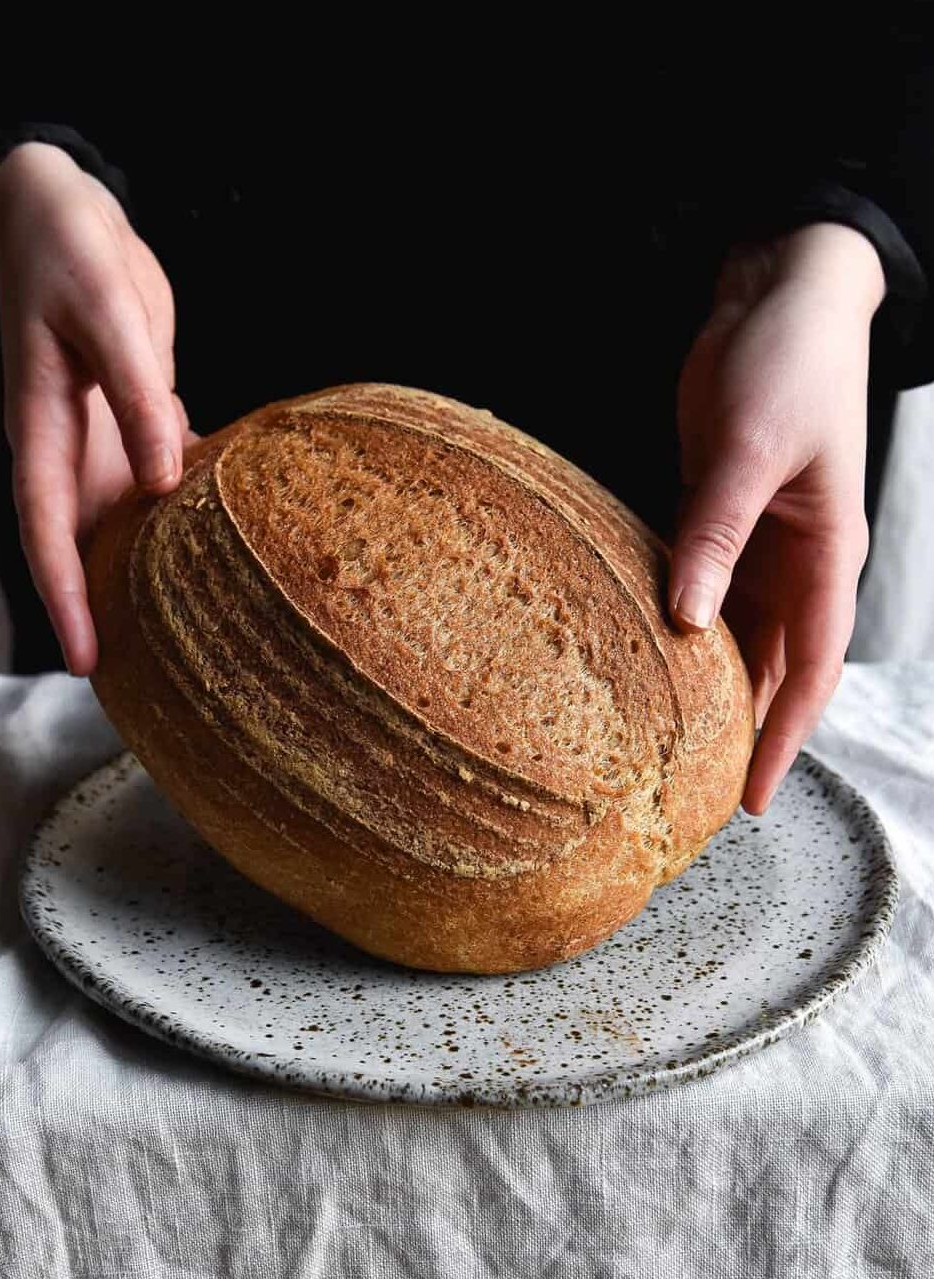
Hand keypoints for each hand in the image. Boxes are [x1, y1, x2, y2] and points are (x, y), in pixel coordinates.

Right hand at [0, 142, 189, 675]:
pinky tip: (213, 553)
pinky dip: (179, 520)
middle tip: (135, 679)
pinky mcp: (138, 418)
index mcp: (43, 427)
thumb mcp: (108, 315)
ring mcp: (104, 436)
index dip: (62, 596)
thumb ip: (139, 395)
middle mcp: (71, 446)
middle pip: (81, 546)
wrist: (71, 214)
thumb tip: (165, 479)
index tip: (84, 658)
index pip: (46, 528)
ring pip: (119, 523)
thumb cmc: (73, 253)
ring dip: (140, 574)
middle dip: (99, 610)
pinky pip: (158, 483)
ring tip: (176, 633)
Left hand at [669, 223, 884, 813]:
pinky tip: (641, 654)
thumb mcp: (755, 450)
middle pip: (770, 665)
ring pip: (731, 632)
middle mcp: (793, 561)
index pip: (810, 668)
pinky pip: (697, 586)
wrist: (775, 296)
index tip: (749, 795)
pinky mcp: (712, 516)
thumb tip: (685, 618)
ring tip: (665, 739)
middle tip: (693, 788)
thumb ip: (717, 532)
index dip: (784, 735)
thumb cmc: (789, 363)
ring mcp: (752, 541)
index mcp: (825, 555)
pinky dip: (676, 622)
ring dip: (705, 681)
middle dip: (742, 726)